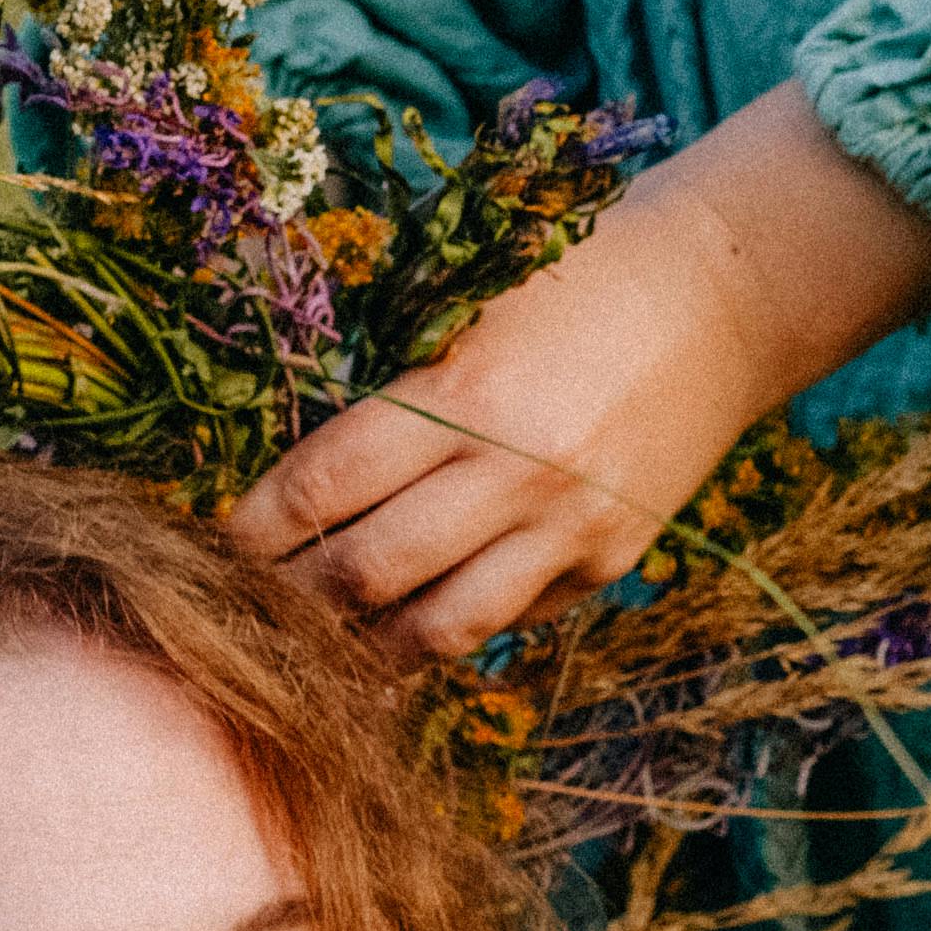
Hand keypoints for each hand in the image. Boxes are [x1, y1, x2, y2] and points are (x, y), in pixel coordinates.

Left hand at [228, 85, 930, 655]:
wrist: (723, 296)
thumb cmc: (573, 280)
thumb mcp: (470, 310)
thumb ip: (395, 395)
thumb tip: (299, 484)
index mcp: (465, 394)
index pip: (324, 487)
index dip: (253, 529)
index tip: (207, 548)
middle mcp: (517, 474)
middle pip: (367, 573)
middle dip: (290, 601)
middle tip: (236, 612)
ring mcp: (568, 530)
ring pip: (437, 629)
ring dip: (362, 649)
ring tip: (307, 651)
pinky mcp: (608, 564)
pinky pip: (507, 620)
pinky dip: (448, 628)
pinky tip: (400, 630)